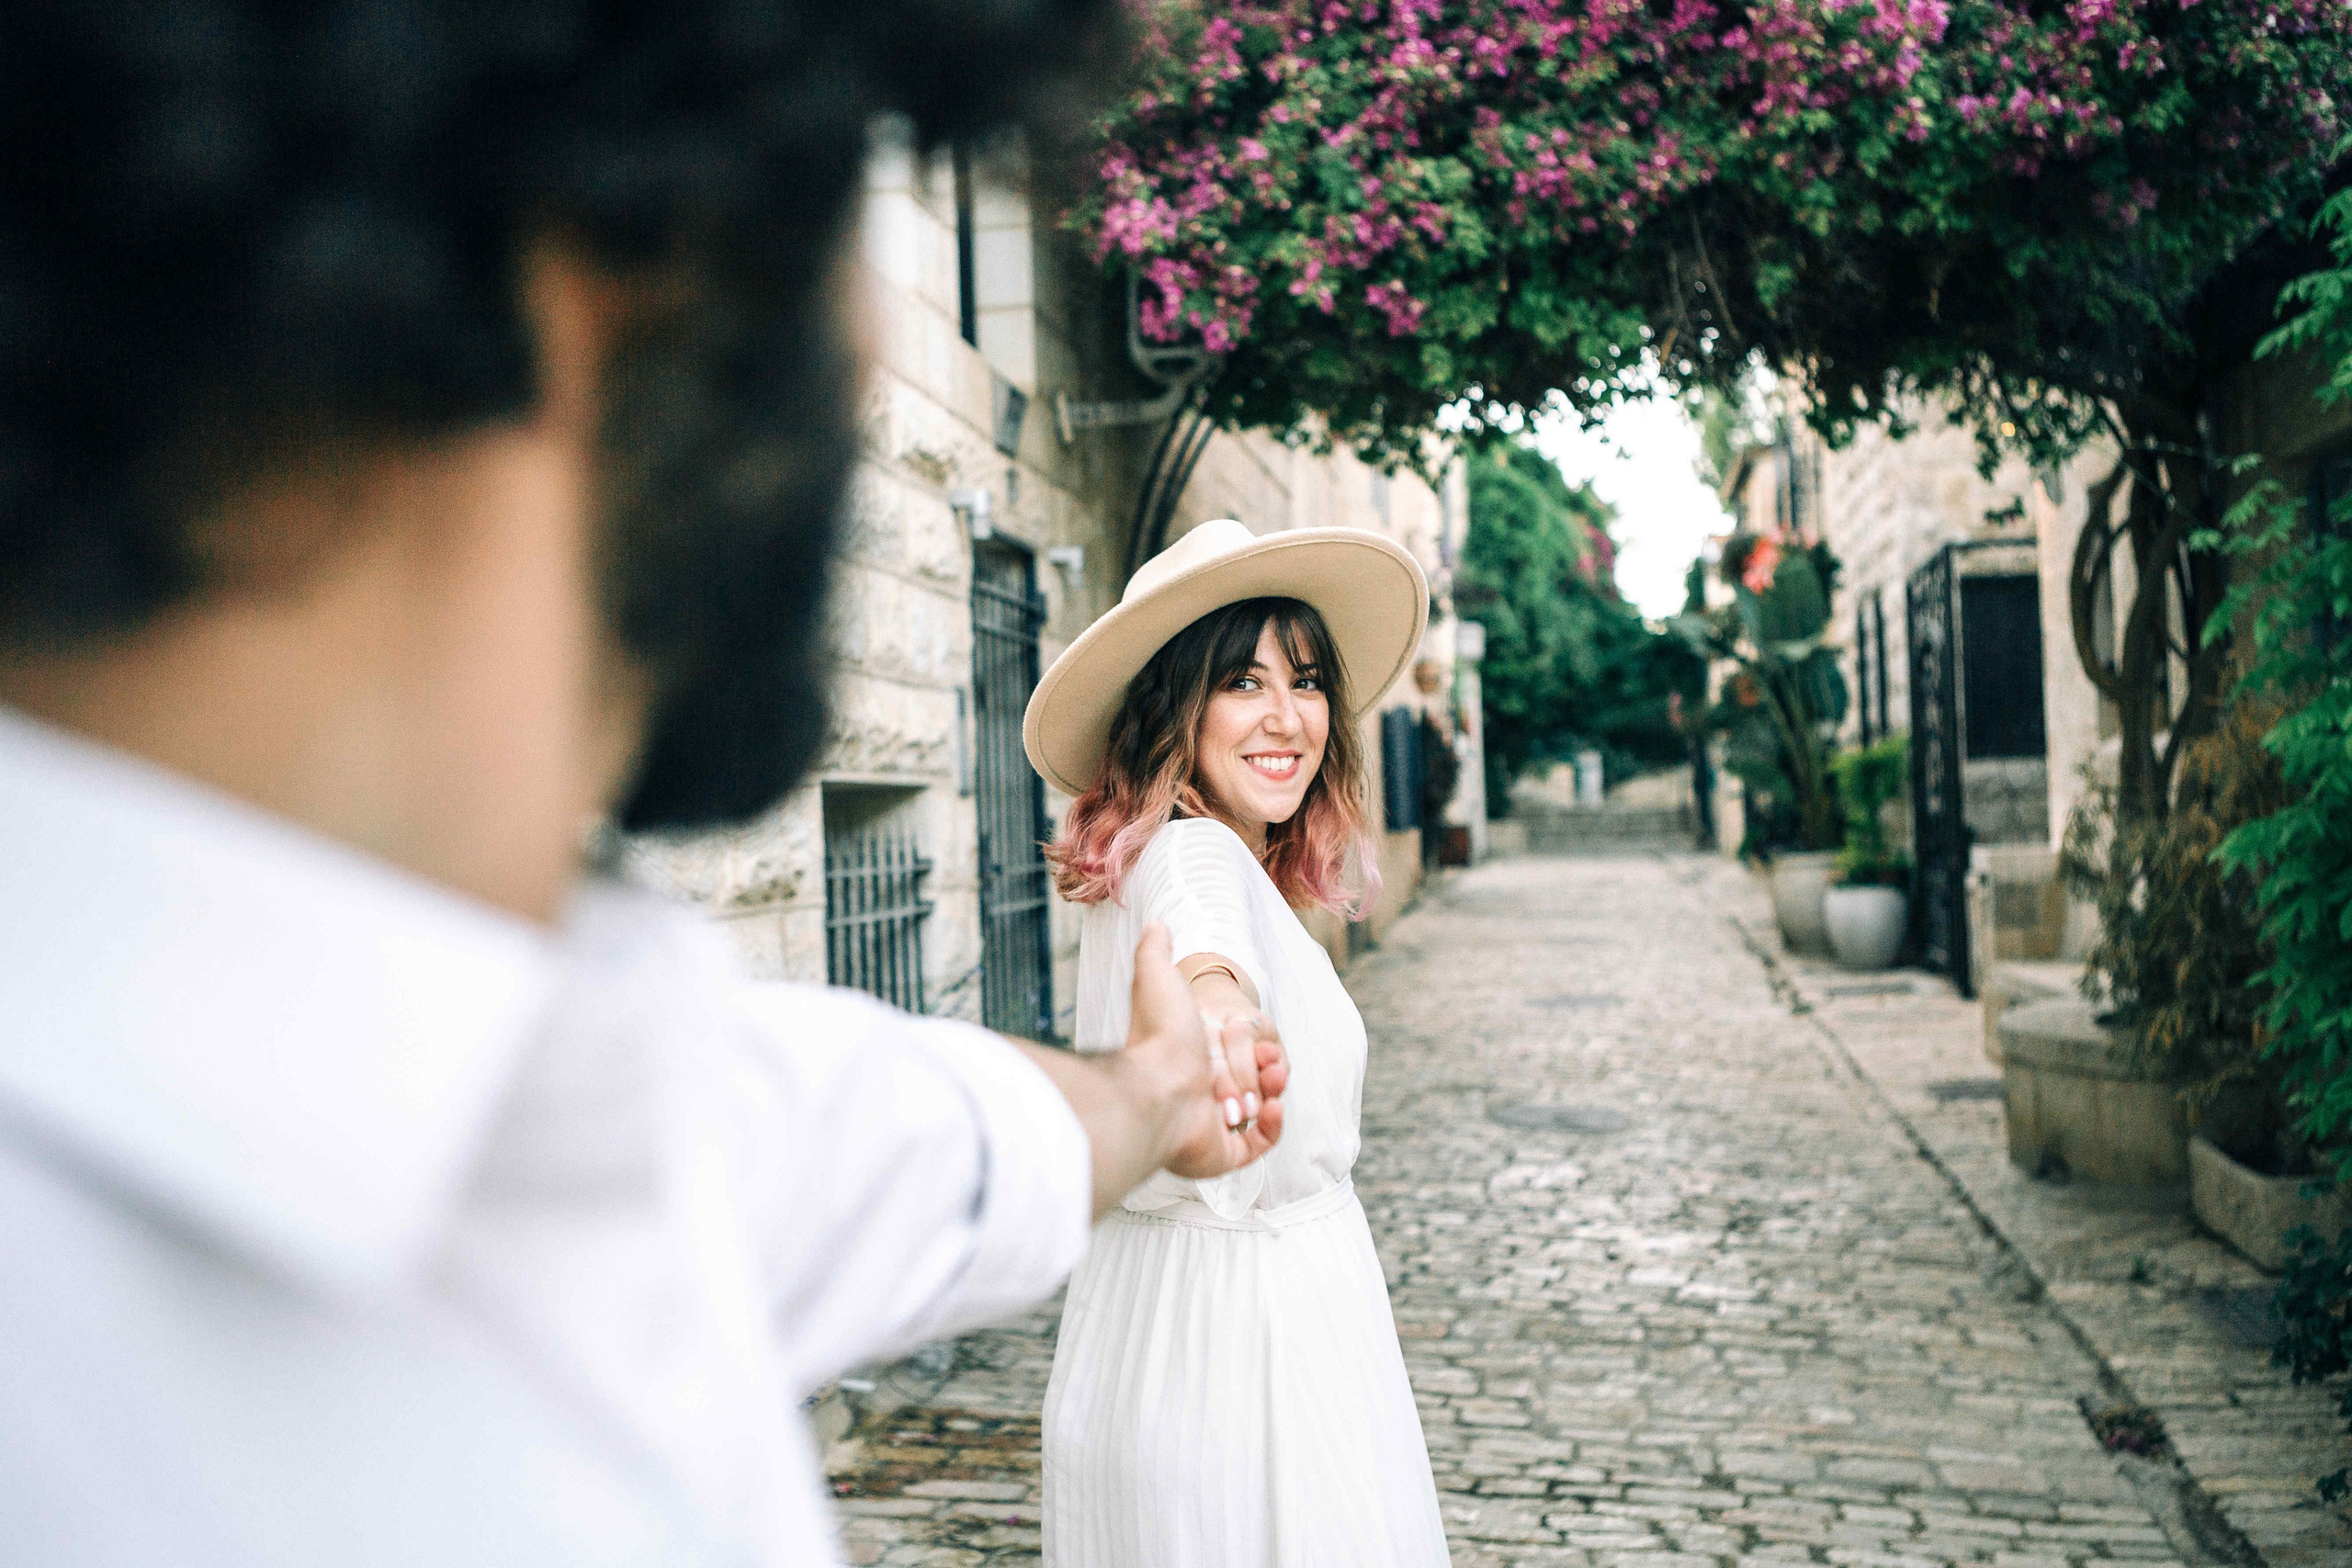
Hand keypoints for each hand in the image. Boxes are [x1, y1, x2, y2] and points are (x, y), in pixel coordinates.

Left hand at [1122, 924, 1285, 1178]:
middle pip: (1252, 1079)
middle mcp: (1200, 1093)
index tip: (1259, 1041)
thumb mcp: (1156, 977)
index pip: (1238, 1051)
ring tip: (1270, 1083)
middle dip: (1264, 1069)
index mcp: (1192, 1059)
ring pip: (1259, 1108)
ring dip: (1271, 1092)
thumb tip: (1155, 925)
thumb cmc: (1159, 1036)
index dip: (1252, 1046)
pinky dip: (1272, 1125)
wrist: (1156, 1088)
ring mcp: (1213, 1126)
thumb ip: (1155, 950)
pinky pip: (1260, 1143)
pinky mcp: (1224, 1154)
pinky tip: (1270, 1106)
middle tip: (1266, 1064)